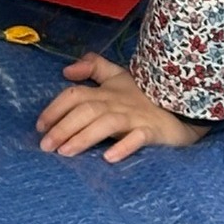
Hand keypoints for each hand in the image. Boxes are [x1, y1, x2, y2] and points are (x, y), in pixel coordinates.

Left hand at [36, 54, 208, 161]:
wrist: (183, 103)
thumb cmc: (144, 93)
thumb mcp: (117, 75)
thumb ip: (93, 66)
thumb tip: (66, 70)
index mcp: (105, 91)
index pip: (74, 95)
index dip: (55, 108)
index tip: (39, 126)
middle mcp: (116, 102)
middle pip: (85, 111)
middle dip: (63, 127)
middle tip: (45, 146)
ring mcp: (135, 117)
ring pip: (106, 124)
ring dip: (84, 137)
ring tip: (66, 152)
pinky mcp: (153, 131)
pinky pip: (138, 139)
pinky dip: (124, 145)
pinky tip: (109, 157)